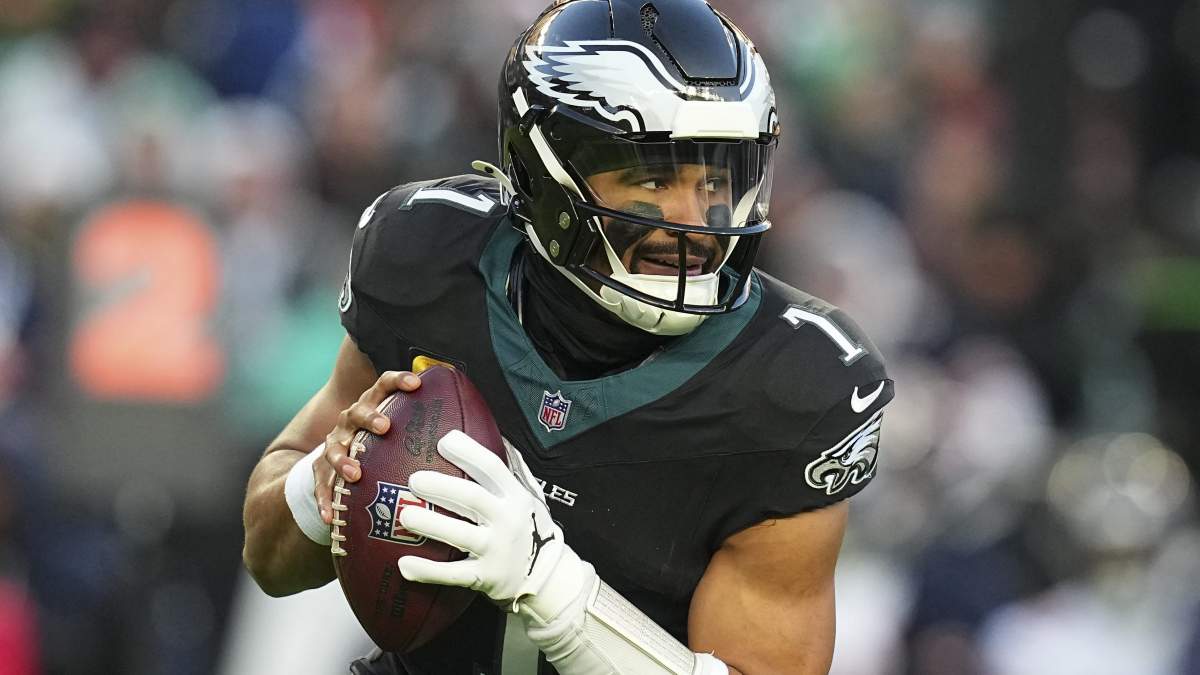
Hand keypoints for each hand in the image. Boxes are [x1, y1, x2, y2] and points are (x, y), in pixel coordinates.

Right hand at [316, 370, 421, 523]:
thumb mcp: (403, 432)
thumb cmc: (384, 442)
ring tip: (354, 474)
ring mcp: (334, 443)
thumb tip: (474, 439)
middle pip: (358, 412)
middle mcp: (351, 420)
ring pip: (334, 448)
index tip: (416, 384)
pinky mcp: (320, 468)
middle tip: (384, 427)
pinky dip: (324, 499)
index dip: (399, 380)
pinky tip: (329, 516)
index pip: (384, 385)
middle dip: (370, 418)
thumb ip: (429, 430)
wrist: (341, 456)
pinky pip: (320, 484)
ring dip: (343, 460)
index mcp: (373, 405)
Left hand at [397, 430, 567, 607]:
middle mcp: (508, 520)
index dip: (468, 452)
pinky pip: (453, 574)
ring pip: (461, 536)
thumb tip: (497, 435)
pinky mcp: (486, 577)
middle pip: (472, 498)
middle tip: (413, 479)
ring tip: (405, 516)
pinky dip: (428, 571)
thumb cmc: (531, 529)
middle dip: (442, 487)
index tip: (444, 441)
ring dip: (431, 525)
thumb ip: (514, 469)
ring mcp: (496, 550)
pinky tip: (404, 565)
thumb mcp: (532, 497)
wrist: (547, 577)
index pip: (492, 467)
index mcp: (515, 496)